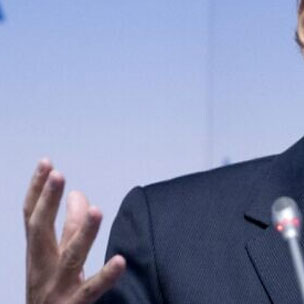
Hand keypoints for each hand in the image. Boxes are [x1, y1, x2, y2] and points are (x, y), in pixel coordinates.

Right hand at [24, 159, 125, 303]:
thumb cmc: (53, 292)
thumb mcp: (56, 257)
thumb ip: (68, 227)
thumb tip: (77, 193)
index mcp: (38, 254)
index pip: (33, 217)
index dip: (38, 190)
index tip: (46, 163)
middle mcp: (43, 268)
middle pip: (41, 231)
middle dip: (48, 202)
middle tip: (58, 174)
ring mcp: (58, 287)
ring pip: (71, 257)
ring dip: (83, 233)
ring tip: (97, 210)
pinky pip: (92, 289)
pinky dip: (105, 275)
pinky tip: (120, 261)